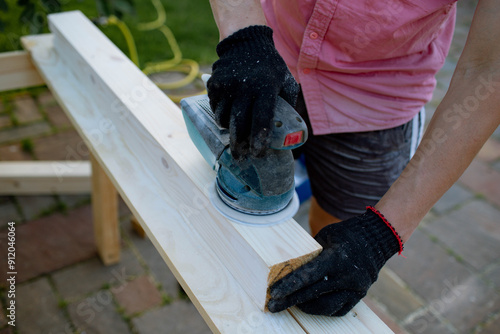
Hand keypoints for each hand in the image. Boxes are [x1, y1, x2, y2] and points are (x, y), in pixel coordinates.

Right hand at [207, 25, 298, 158]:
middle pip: (238, 125)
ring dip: (229, 131)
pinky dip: (220, 116)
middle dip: (239, 145)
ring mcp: (227, 86)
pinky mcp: (214, 84)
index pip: (261, 120)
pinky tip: (227, 117)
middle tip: (241, 157)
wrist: (245, 41)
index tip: (258, 153)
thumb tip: (291, 130)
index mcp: (265, 88)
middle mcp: (244, 88)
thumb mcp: (286, 80)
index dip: (259, 140)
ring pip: (223, 118)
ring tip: (235, 136)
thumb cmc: (270, 65)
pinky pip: (215, 108)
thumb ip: (289, 103)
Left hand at [268, 207, 402, 315]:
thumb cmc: (346, 234)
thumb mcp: (325, 236)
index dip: (289, 286)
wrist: (377, 238)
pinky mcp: (360, 295)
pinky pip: (338, 309)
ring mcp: (355, 288)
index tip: (273, 293)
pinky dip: (322, 309)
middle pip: (312, 294)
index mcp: (336, 257)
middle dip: (290, 301)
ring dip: (306, 307)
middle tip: (273, 307)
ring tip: (292, 303)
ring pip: (325, 306)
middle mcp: (347, 276)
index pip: (308, 276)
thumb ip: (310, 254)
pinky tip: (310, 305)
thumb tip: (288, 266)